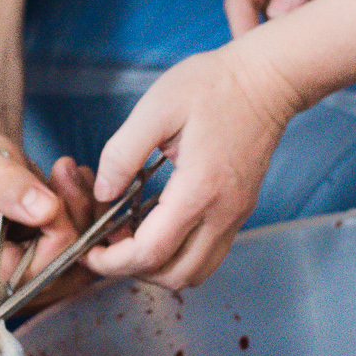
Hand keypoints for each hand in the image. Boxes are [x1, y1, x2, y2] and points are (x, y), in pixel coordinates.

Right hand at [0, 135, 92, 306]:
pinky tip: (74, 191)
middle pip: (58, 272)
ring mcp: (24, 293)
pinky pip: (85, 258)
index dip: (54, 231)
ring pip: (79, 265)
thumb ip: (7, 184)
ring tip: (68, 175)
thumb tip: (45, 211)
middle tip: (66, 170)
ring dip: (86, 215)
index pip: (28, 272)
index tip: (53, 187)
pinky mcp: (48, 281)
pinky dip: (88, 222)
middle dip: (74, 217)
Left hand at [84, 43, 302, 290]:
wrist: (267, 79)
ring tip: (130, 236)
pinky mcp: (239, 211)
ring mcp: (235, 215)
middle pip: (175, 275)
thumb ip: (123, 154)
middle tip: (107, 243)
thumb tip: (102, 193)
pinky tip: (156, 225)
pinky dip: (177, 254)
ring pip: (195, 272)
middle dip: (132, 269)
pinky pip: (208, 254)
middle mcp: (223, 213)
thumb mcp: (156, 108)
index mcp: (199, 190)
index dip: (112, 262)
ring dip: (157, 266)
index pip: (150, 253)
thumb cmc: (213, 86)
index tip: (88, 251)